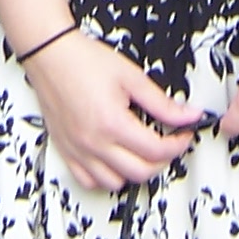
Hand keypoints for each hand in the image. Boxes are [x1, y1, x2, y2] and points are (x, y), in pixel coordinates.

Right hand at [24, 31, 205, 190]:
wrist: (50, 55)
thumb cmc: (82, 61)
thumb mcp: (131, 77)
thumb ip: (162, 102)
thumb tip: (188, 114)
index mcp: (112, 123)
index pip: (156, 150)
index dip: (178, 144)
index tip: (183, 134)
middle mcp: (93, 142)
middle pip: (140, 172)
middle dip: (162, 161)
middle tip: (168, 144)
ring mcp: (78, 150)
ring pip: (115, 183)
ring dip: (134, 172)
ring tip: (141, 152)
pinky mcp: (66, 151)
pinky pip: (88, 181)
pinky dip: (105, 177)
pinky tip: (113, 160)